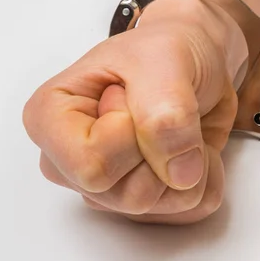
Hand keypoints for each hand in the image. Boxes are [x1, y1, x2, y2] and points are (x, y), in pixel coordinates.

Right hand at [23, 0, 246, 223]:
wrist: (196, 58)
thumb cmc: (166, 49)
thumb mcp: (165, 59)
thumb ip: (165, 110)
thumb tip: (178, 172)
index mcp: (51, 121)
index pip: (93, 168)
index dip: (132, 136)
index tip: (132, 96)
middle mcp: (73, 162)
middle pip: (128, 196)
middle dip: (163, 154)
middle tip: (162, 112)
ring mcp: (111, 186)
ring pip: (160, 209)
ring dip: (189, 165)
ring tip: (180, 126)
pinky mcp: (147, 198)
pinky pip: (191, 211)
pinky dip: (207, 177)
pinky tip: (196, 147)